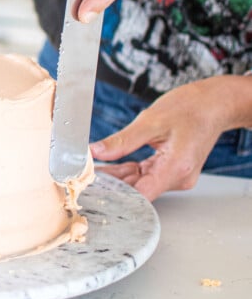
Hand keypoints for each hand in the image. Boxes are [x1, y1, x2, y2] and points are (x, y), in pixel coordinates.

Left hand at [90, 77, 251, 200]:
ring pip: (140, 183)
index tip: (93, 188)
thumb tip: (95, 152)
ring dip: (118, 177)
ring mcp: (176, 175)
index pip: (140, 195)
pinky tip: (110, 166)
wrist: (214, 103)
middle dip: (111, 184)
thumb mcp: (150, 120)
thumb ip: (121, 141)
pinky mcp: (173, 170)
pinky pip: (147, 175)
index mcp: (175, 169)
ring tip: (92, 169)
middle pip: (138, 190)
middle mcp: (178, 178)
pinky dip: (129, 171)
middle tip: (84, 176)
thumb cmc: (190, 108)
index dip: (115, 194)